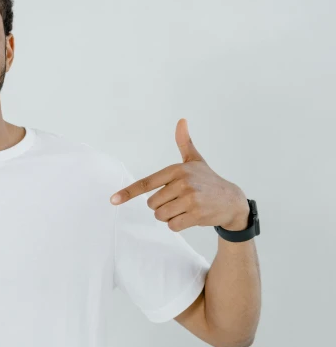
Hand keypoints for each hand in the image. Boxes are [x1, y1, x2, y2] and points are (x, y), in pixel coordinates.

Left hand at [109, 118, 248, 232]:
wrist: (232, 201)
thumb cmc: (208, 180)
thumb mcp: (195, 160)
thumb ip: (184, 142)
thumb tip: (181, 120)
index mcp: (177, 170)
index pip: (146, 183)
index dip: (128, 192)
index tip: (113, 200)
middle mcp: (183, 182)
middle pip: (151, 204)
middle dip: (161, 206)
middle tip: (179, 201)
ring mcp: (190, 199)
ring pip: (161, 216)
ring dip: (169, 216)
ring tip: (185, 208)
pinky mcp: (196, 214)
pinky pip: (172, 226)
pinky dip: (177, 225)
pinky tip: (190, 217)